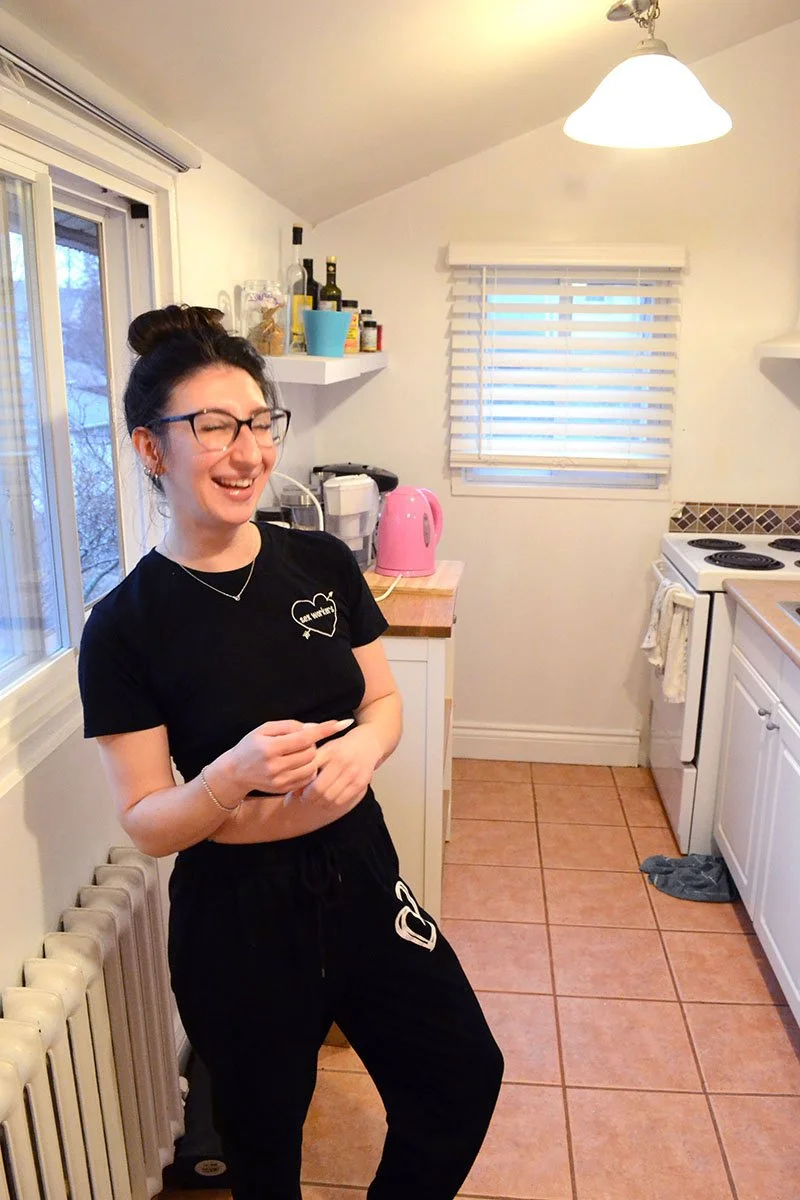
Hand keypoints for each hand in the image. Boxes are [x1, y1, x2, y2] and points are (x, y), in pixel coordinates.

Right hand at [231, 718, 352, 795]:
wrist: (235, 772)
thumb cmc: (251, 746)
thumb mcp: (265, 729)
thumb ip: (290, 726)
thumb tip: (314, 728)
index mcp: (271, 748)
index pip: (305, 737)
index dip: (325, 729)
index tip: (343, 723)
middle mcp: (276, 766)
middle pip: (311, 752)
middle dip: (312, 744)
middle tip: (301, 741)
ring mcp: (280, 780)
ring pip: (311, 766)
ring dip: (311, 757)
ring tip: (299, 752)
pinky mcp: (284, 789)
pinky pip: (307, 778)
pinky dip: (308, 769)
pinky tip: (298, 763)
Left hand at [286, 724, 382, 809]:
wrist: (368, 743)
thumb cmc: (341, 748)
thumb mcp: (324, 750)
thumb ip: (309, 766)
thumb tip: (293, 790)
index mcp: (329, 751)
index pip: (309, 772)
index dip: (300, 784)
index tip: (297, 788)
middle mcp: (341, 761)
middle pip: (318, 789)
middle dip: (308, 797)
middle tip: (305, 797)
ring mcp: (352, 773)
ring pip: (329, 798)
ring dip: (319, 802)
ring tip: (316, 798)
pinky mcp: (361, 783)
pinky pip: (341, 801)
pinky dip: (331, 804)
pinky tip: (328, 799)